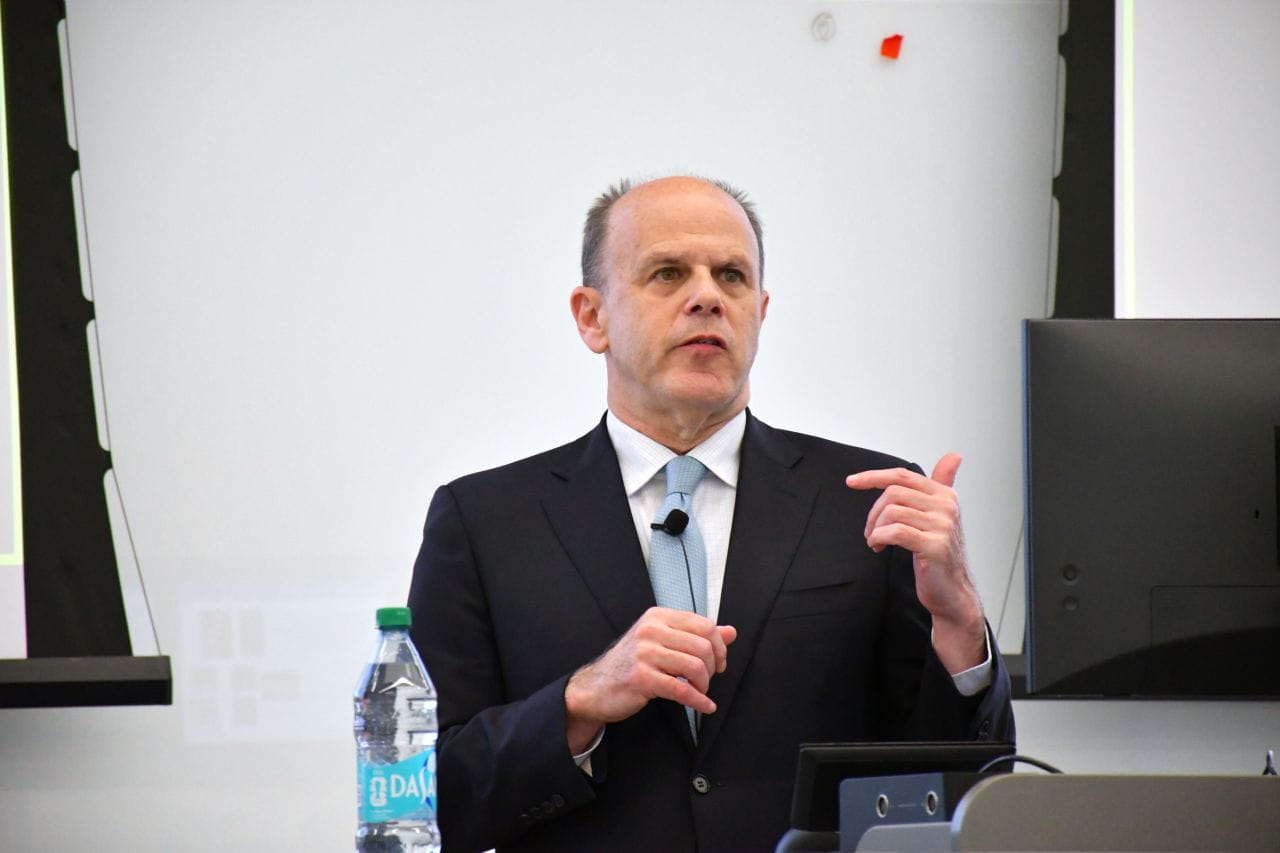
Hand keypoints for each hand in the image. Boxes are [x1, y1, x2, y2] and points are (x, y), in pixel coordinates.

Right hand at [564, 607, 736, 752]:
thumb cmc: (630, 665)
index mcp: (658, 617)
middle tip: (707, 680)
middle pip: (703, 646)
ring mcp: (645, 653)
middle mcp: (651, 630)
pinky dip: (699, 701)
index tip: (718, 662)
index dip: (719, 646)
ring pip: (695, 667)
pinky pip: (682, 690)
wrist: (595, 688)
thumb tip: (731, 632)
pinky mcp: (642, 678)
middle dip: (712, 668)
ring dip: (704, 685)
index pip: (704, 624)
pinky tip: (704, 706)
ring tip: (700, 691)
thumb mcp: (662, 642)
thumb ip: (695, 635)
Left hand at [846, 453, 984, 671]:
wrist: (952, 591)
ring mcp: (942, 526)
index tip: (852, 481)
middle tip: (870, 531)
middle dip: (873, 512)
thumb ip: (943, 484)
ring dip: (874, 528)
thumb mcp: (940, 515)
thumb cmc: (939, 553)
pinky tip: (879, 546)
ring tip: (875, 541)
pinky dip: (879, 538)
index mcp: (945, 495)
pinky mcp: (934, 546)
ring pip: (892, 512)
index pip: (903, 476)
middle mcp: (947, 506)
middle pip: (893, 494)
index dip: (874, 476)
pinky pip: (895, 532)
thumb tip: (954, 456)